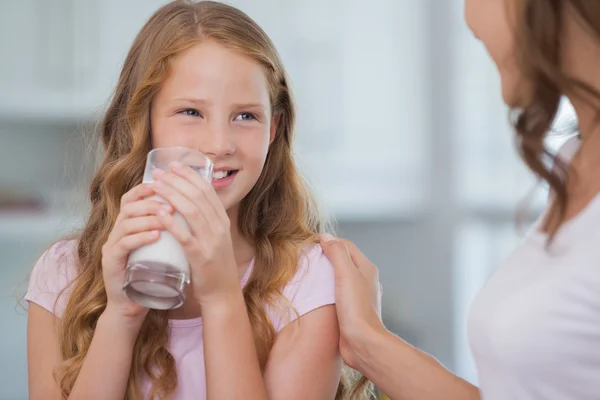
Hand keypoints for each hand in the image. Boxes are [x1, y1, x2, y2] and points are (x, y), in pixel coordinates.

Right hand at [101, 183, 171, 323]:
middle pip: (129, 206)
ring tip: (168, 218)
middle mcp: (116, 232)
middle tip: (171, 205)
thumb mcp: (162, 246)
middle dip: (151, 202)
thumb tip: (193, 209)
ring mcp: (111, 246)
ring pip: (126, 223)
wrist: (134, 303)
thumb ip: (169, 229)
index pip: (132, 198)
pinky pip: (123, 244)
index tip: (167, 186)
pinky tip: (156, 236)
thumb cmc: (152, 273)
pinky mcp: (111, 262)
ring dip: (148, 218)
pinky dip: (141, 238)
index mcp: (128, 225)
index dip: (147, 189)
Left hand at [151, 162, 239, 304]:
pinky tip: (160, 213)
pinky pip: (185, 236)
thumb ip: (204, 221)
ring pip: (191, 211)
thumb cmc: (213, 266)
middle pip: (197, 196)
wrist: (222, 293)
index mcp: (222, 221)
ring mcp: (211, 242)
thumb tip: (187, 201)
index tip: (173, 165)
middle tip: (158, 172)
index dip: (189, 175)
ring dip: (172, 195)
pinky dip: (172, 222)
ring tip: (155, 186)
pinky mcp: (201, 257)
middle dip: (177, 181)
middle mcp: (219, 228)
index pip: (207, 190)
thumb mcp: (214, 238)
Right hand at [319, 234, 383, 369]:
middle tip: (309, 258)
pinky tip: (317, 295)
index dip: (329, 242)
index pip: (346, 245)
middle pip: (343, 260)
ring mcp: (358, 296)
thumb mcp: (345, 274)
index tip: (312, 244)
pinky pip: (337, 293)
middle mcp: (365, 280)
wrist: (362, 342)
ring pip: (340, 277)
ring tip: (310, 275)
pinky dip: (327, 291)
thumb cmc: (356, 309)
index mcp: (366, 268)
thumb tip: (326, 237)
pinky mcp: (351, 310)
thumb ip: (337, 252)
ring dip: (326, 275)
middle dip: (327, 257)